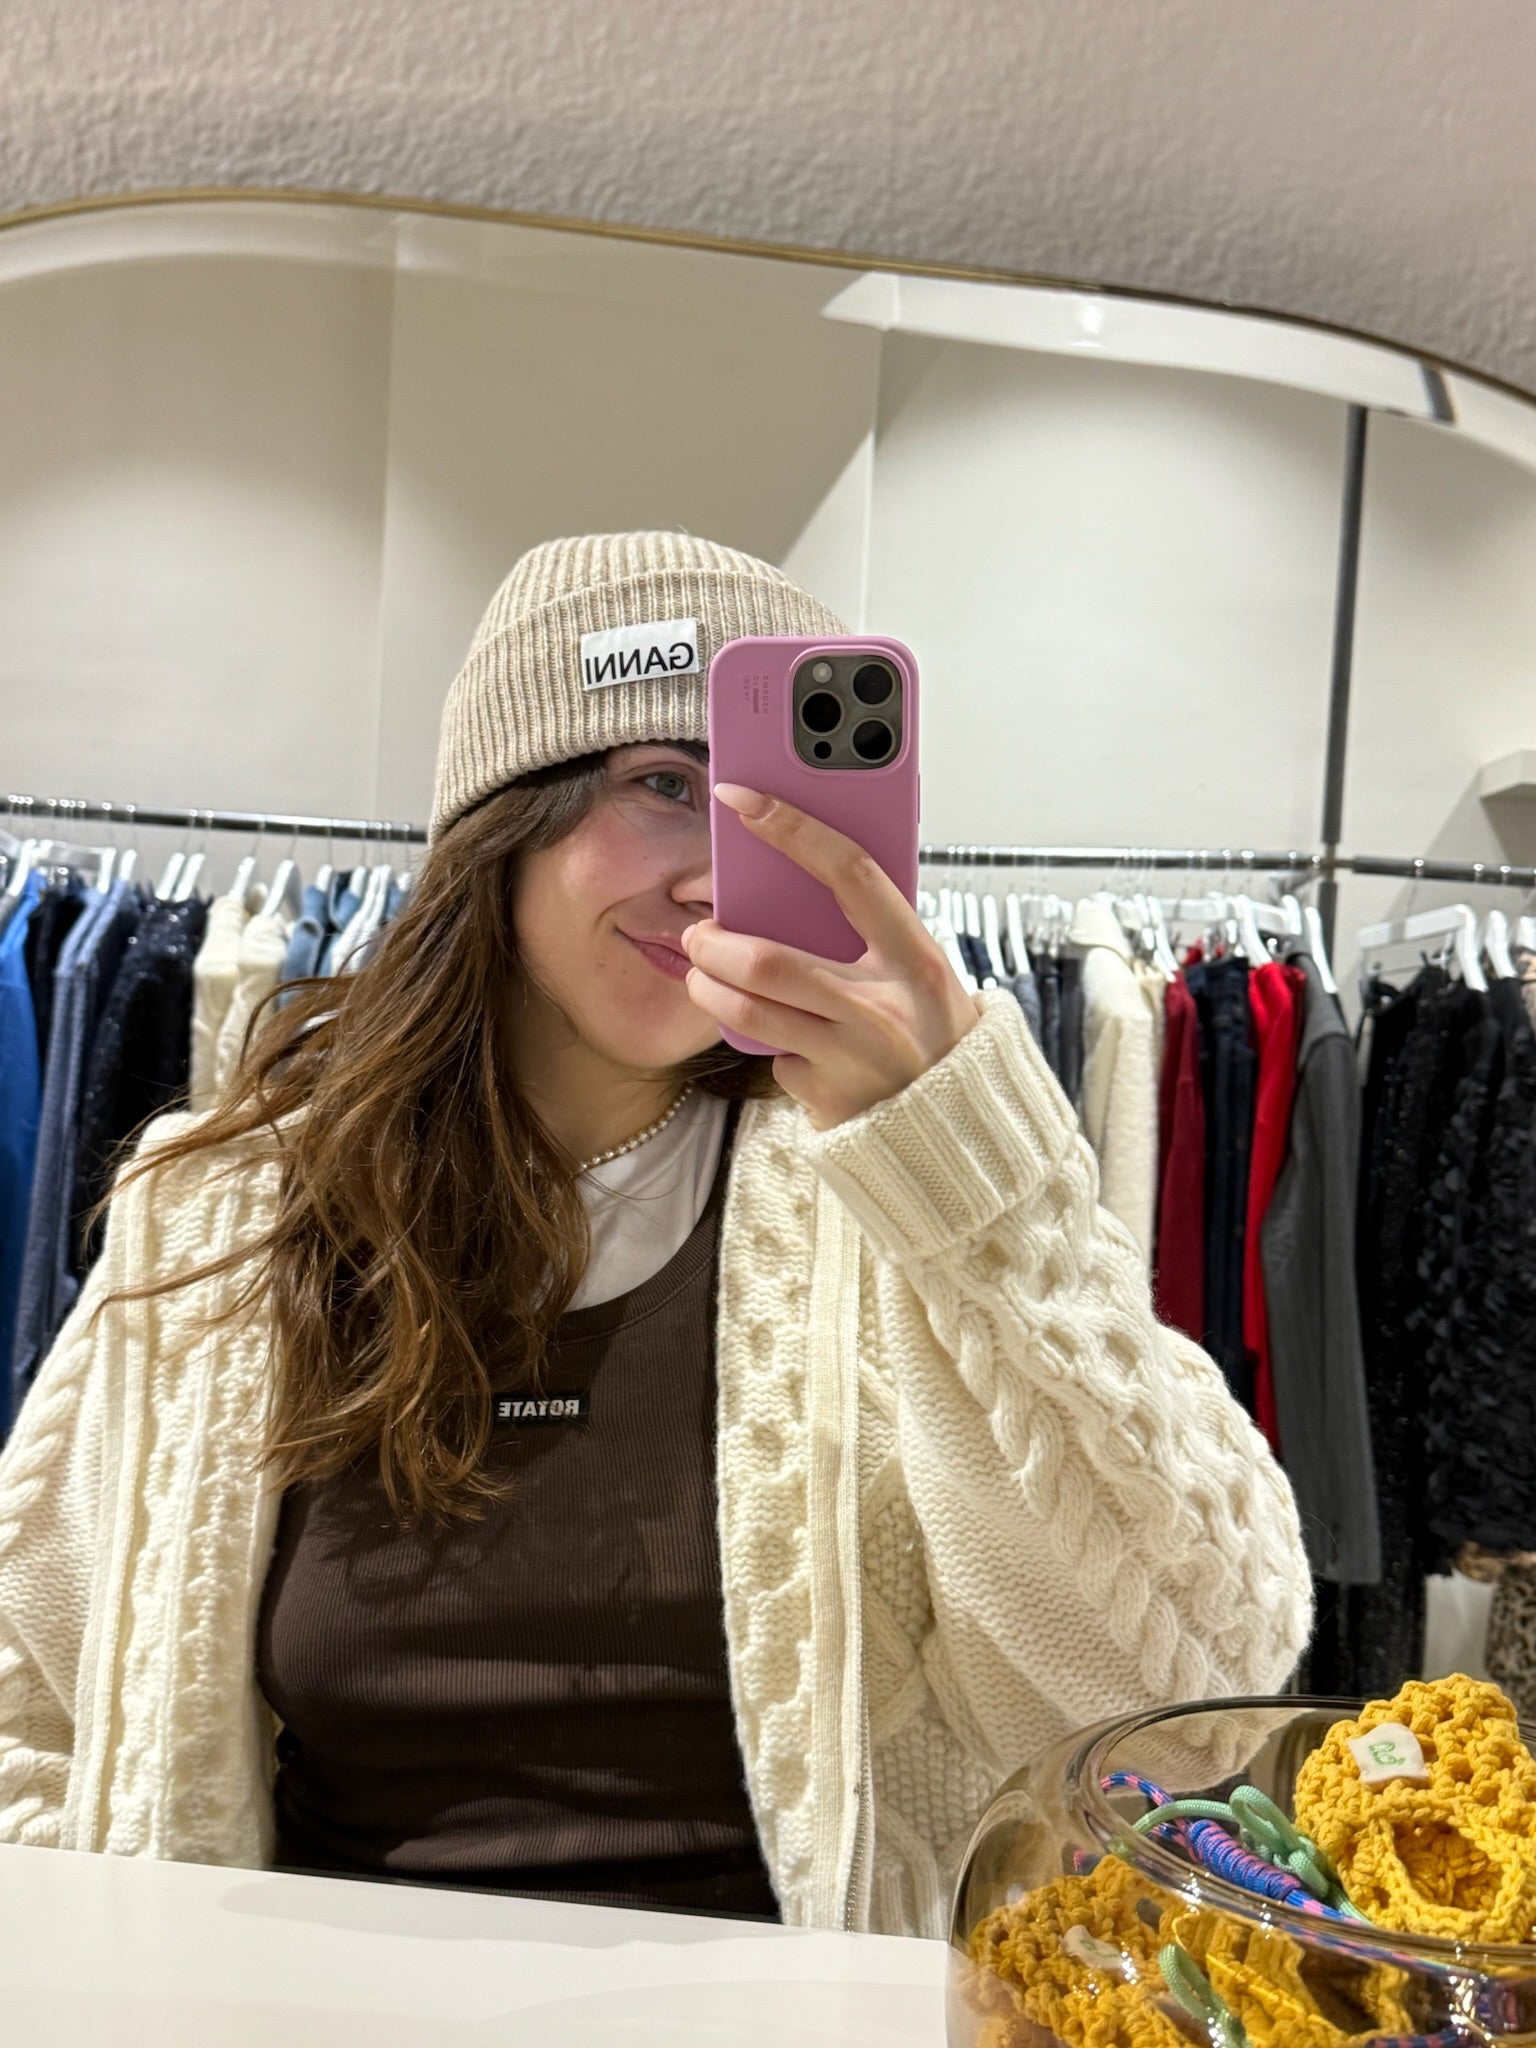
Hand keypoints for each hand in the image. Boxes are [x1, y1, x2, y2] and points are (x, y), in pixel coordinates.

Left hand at [682, 783, 981, 1130]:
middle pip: (767, 961)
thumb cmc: (932, 1034)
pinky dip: (769, 1046)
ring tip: (703, 977)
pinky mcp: (829, 1099)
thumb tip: (792, 881)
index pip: (850, 873)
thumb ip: (872, 935)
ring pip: (747, 1011)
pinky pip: (774, 1059)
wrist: (959, 1128)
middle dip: (714, 944)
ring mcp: (854, 1058)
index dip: (792, 829)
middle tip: (699, 934)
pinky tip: (787, 1044)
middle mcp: (887, 1008)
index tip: (741, 799)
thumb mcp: (920, 976)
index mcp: (918, 959)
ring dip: (708, 990)